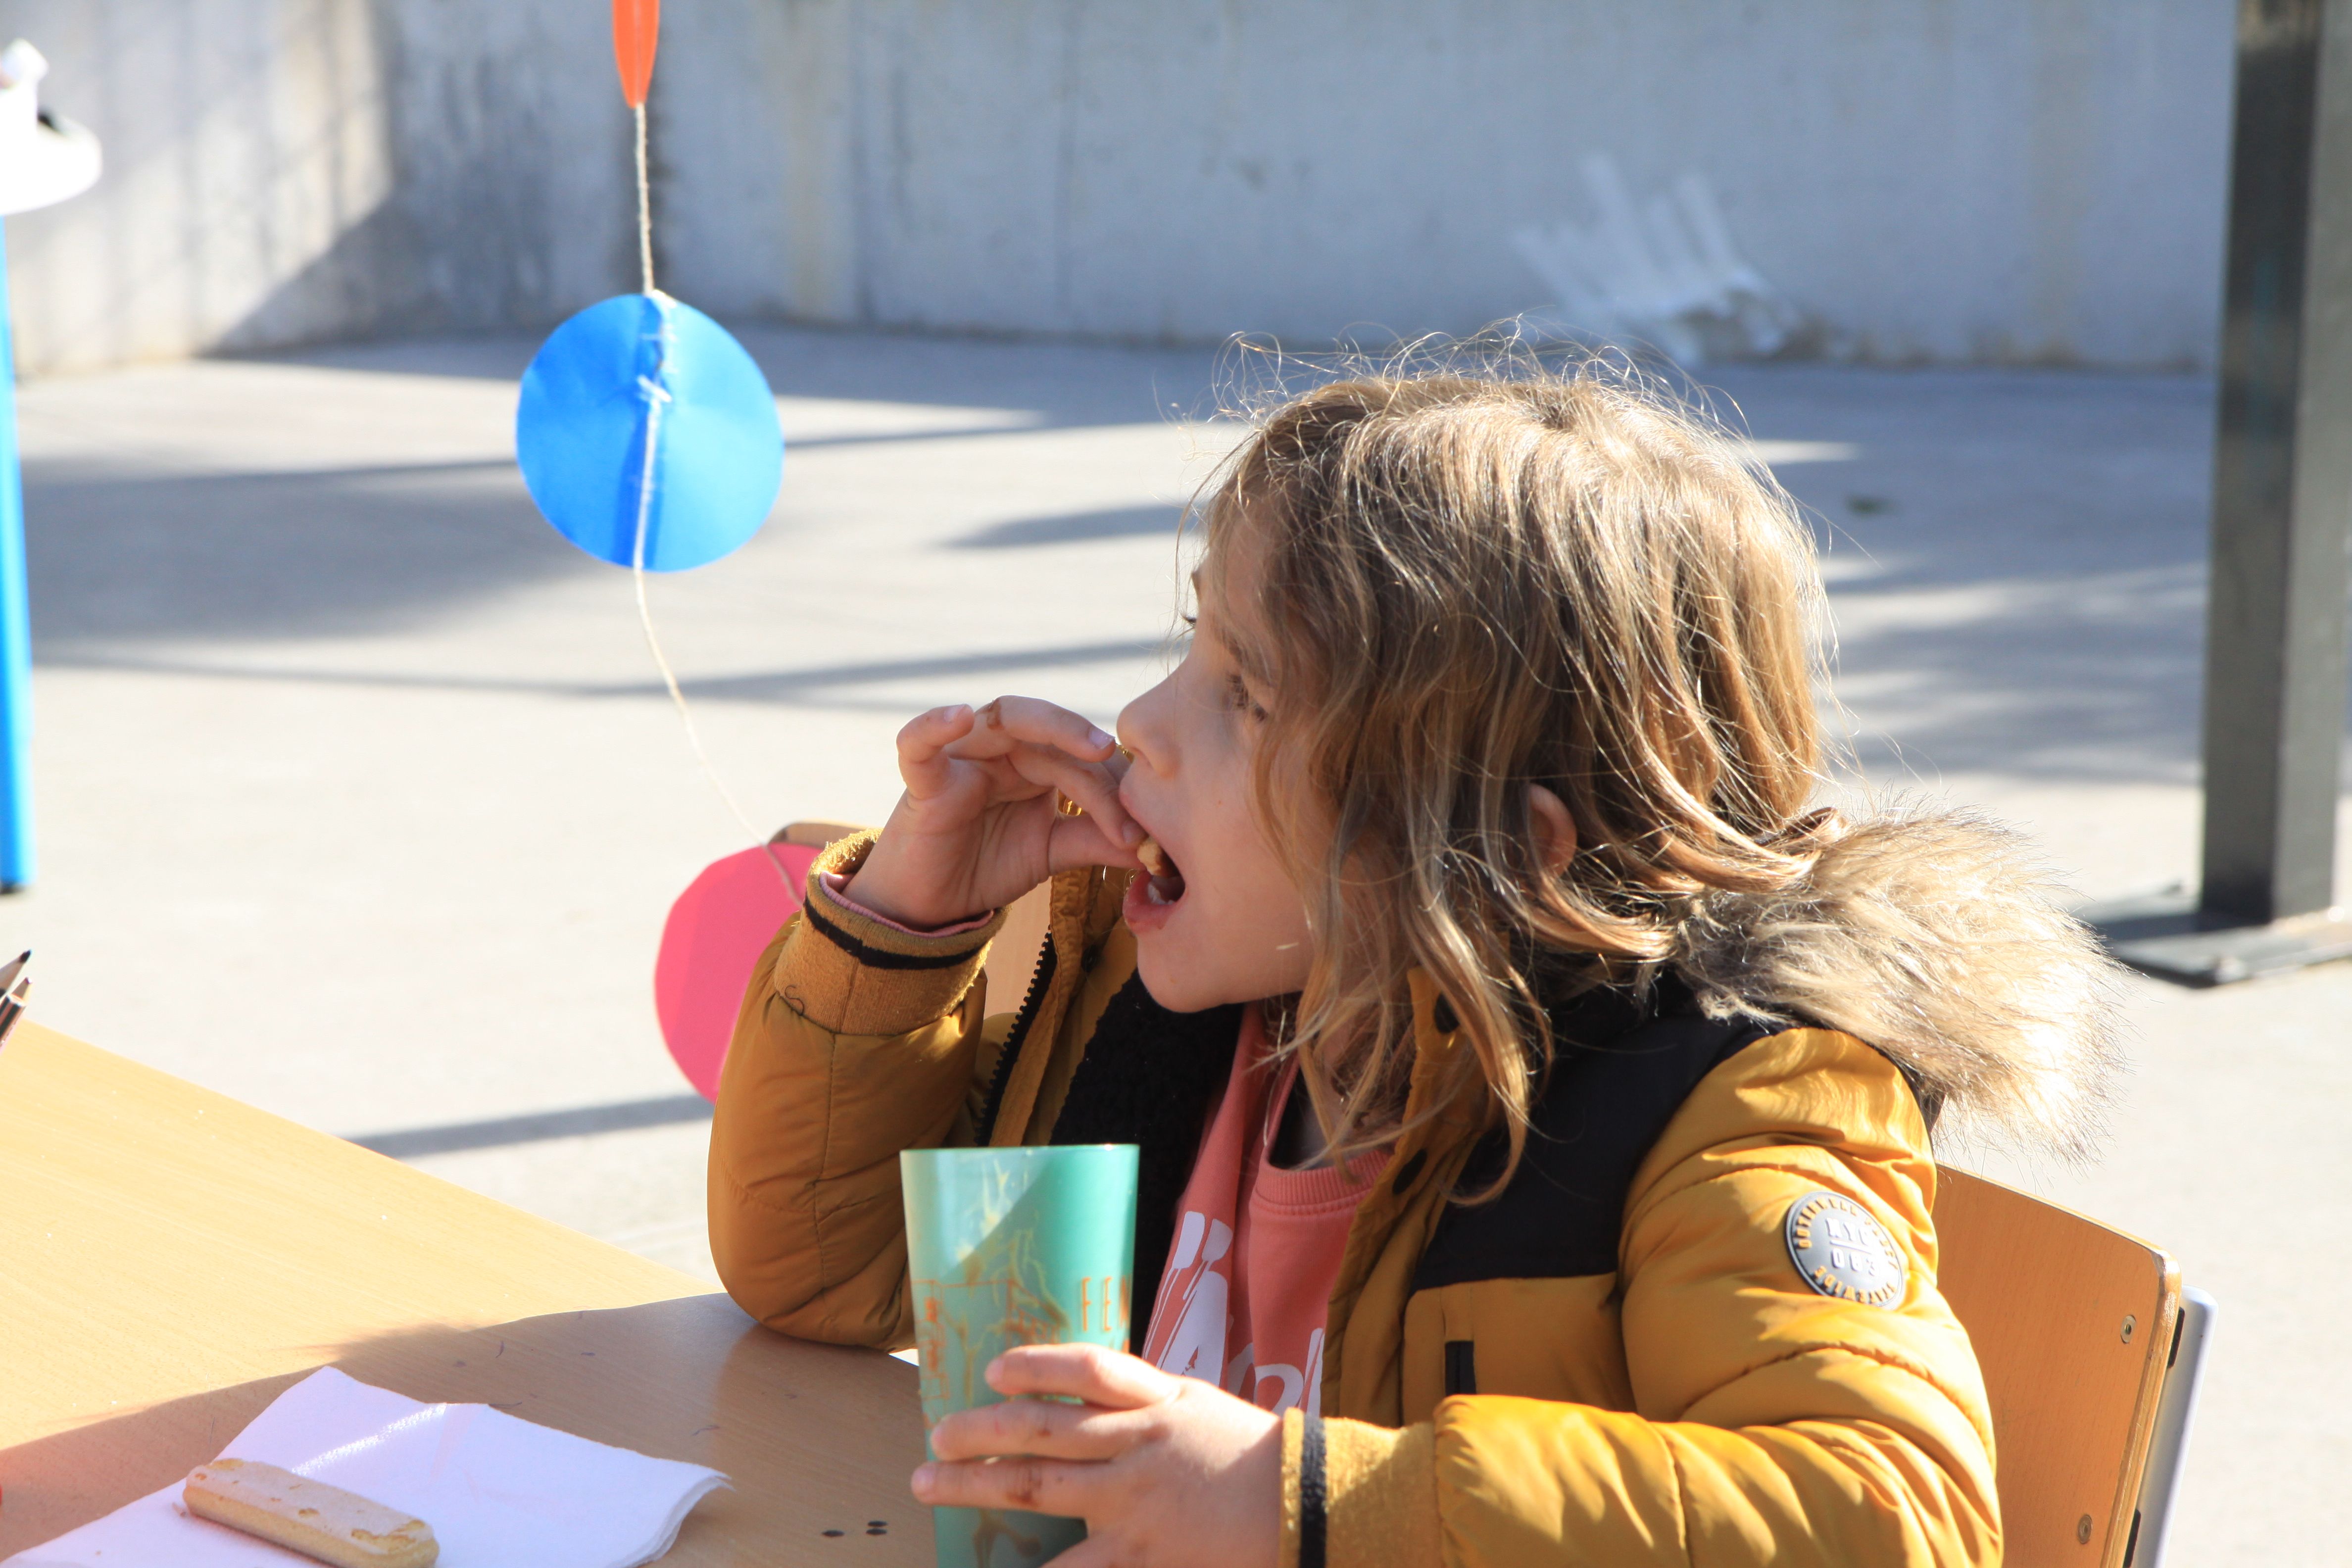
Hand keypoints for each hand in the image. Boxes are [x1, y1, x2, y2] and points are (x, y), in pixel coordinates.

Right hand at [844, 697, 1141, 928]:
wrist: (932, 904)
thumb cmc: (987, 866)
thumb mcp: (1053, 851)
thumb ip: (1096, 840)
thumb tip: (1156, 846)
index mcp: (1033, 761)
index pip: (1081, 758)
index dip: (1115, 792)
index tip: (1142, 837)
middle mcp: (1000, 748)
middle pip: (1053, 732)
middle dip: (1096, 762)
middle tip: (1131, 784)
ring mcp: (962, 757)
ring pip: (1005, 718)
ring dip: (1054, 728)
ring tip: (1094, 747)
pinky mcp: (923, 779)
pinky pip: (920, 742)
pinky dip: (934, 725)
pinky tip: (957, 717)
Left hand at [914, 1344, 1281, 1567]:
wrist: (1310, 1508)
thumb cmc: (1254, 1459)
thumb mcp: (1200, 1409)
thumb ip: (1147, 1403)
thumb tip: (1090, 1397)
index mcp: (1159, 1402)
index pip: (1088, 1370)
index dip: (1037, 1365)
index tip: (993, 1368)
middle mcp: (1138, 1444)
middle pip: (1042, 1429)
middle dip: (980, 1430)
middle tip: (936, 1434)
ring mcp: (1134, 1502)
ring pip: (1037, 1487)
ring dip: (975, 1483)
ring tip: (929, 1483)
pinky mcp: (1141, 1556)